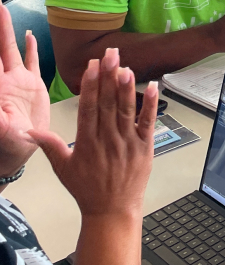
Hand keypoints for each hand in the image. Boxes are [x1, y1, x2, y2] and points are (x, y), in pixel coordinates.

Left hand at [0, 3, 49, 177]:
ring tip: (2, 8)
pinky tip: (29, 34)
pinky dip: (31, 48)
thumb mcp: (1, 131)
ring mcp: (18, 80)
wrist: (21, 151)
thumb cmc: (7, 145)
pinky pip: (33, 61)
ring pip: (11, 48)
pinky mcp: (33, 86)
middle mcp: (5, 78)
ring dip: (6, 29)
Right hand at [29, 48, 156, 218]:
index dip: (90, 86)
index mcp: (86, 143)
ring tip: (126, 66)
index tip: (91, 66)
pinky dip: (152, 105)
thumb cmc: (87, 189)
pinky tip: (154, 86)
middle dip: (108, 77)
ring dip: (127, 87)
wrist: (112, 211)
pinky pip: (149, 123)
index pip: (87, 109)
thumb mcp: (63, 168)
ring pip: (126, 110)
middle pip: (106, 104)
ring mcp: (127, 142)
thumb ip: (50, 146)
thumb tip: (30, 131)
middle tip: (110, 54)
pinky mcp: (145, 147)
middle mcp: (107, 140)